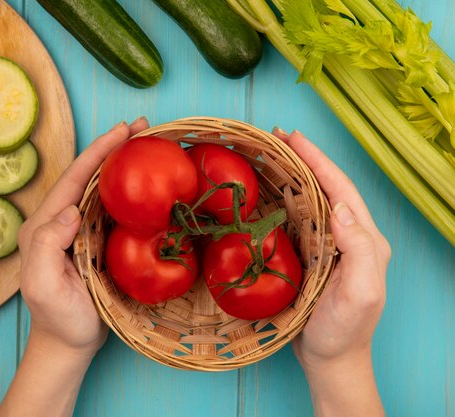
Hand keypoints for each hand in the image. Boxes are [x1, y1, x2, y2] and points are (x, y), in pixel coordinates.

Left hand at [16, 117, 149, 356]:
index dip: (98, 152)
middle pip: (89, 176)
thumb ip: (47, 246)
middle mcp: (60, 221)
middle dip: (114, 149)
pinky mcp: (95, 241)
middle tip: (144, 127)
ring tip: (149, 145)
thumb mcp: (43, 285)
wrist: (68, 342)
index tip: (123, 131)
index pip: (73, 178)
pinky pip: (112, 210)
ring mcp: (79, 231)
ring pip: (102, 189)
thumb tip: (71, 211)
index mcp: (45, 224)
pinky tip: (147, 185)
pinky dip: (130, 191)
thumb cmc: (57, 318)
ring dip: (123, 165)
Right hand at [273, 128, 389, 416]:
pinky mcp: (307, 256)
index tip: (293, 137)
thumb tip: (343, 206)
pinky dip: (278, 200)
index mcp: (363, 238)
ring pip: (307, 200)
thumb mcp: (361, 293)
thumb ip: (361, 249)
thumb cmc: (345, 330)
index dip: (318, 160)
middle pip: (323, 187)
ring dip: (288, 175)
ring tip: (264, 156)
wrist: (330, 359)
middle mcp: (346, 235)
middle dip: (301, 159)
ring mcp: (325, 245)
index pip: (340, 188)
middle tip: (272, 138)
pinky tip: (262, 194)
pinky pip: (293, 220)